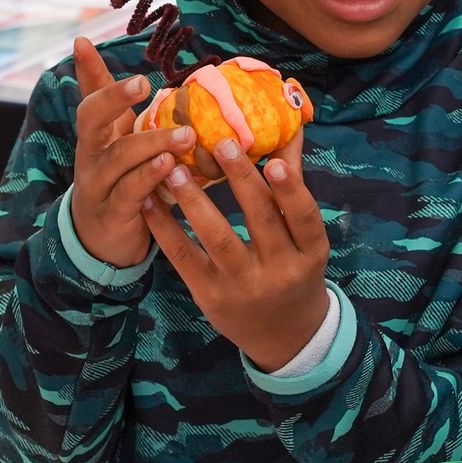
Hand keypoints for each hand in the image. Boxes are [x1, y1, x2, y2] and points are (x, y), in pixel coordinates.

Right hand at [70, 38, 194, 267]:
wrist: (101, 240)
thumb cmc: (114, 178)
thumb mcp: (113, 137)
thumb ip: (107, 97)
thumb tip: (86, 44)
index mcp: (94, 134)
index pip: (89, 97)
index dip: (91, 73)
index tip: (91, 44)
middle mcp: (91, 155)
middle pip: (91, 121)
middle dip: (113, 99)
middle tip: (143, 83)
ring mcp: (99, 185)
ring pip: (118, 158)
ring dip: (151, 144)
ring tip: (184, 135)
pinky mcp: (113, 213)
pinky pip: (130, 193)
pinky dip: (150, 179)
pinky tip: (172, 168)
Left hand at [142, 132, 329, 370]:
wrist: (283, 335)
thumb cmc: (294, 270)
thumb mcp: (304, 237)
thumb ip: (293, 184)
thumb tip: (290, 127)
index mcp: (309, 253)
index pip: (303, 218)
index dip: (290, 190)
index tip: (273, 160)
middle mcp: (279, 270)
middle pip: (260, 221)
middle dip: (240, 181)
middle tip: (220, 143)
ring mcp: (243, 285)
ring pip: (218, 239)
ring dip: (195, 202)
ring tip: (175, 169)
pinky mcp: (210, 296)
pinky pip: (185, 258)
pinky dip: (166, 229)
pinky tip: (151, 201)